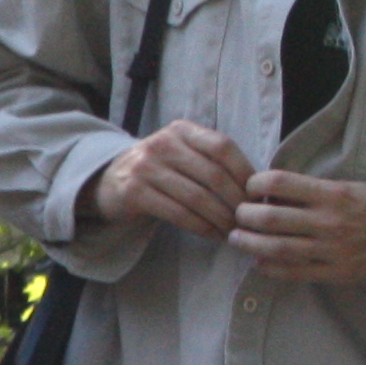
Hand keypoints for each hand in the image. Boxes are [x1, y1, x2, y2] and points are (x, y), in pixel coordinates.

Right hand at [84, 120, 252, 241]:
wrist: (109, 181)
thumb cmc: (158, 170)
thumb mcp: (182, 152)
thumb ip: (211, 160)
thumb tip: (256, 186)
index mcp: (181, 130)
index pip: (222, 147)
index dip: (245, 171)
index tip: (256, 194)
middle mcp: (162, 144)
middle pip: (212, 175)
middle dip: (236, 202)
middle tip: (248, 220)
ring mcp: (145, 167)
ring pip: (197, 197)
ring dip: (220, 219)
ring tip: (233, 231)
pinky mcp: (134, 193)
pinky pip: (177, 213)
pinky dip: (200, 227)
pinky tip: (211, 235)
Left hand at [231, 169, 365, 286]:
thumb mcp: (354, 188)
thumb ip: (318, 191)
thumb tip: (277, 193)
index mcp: (334, 194)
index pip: (280, 183)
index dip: (257, 183)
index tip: (251, 186)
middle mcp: (330, 221)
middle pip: (270, 218)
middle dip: (245, 215)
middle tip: (237, 214)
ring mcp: (331, 250)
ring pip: (276, 248)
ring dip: (249, 243)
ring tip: (237, 238)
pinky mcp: (336, 273)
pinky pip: (293, 272)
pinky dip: (270, 268)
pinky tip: (259, 262)